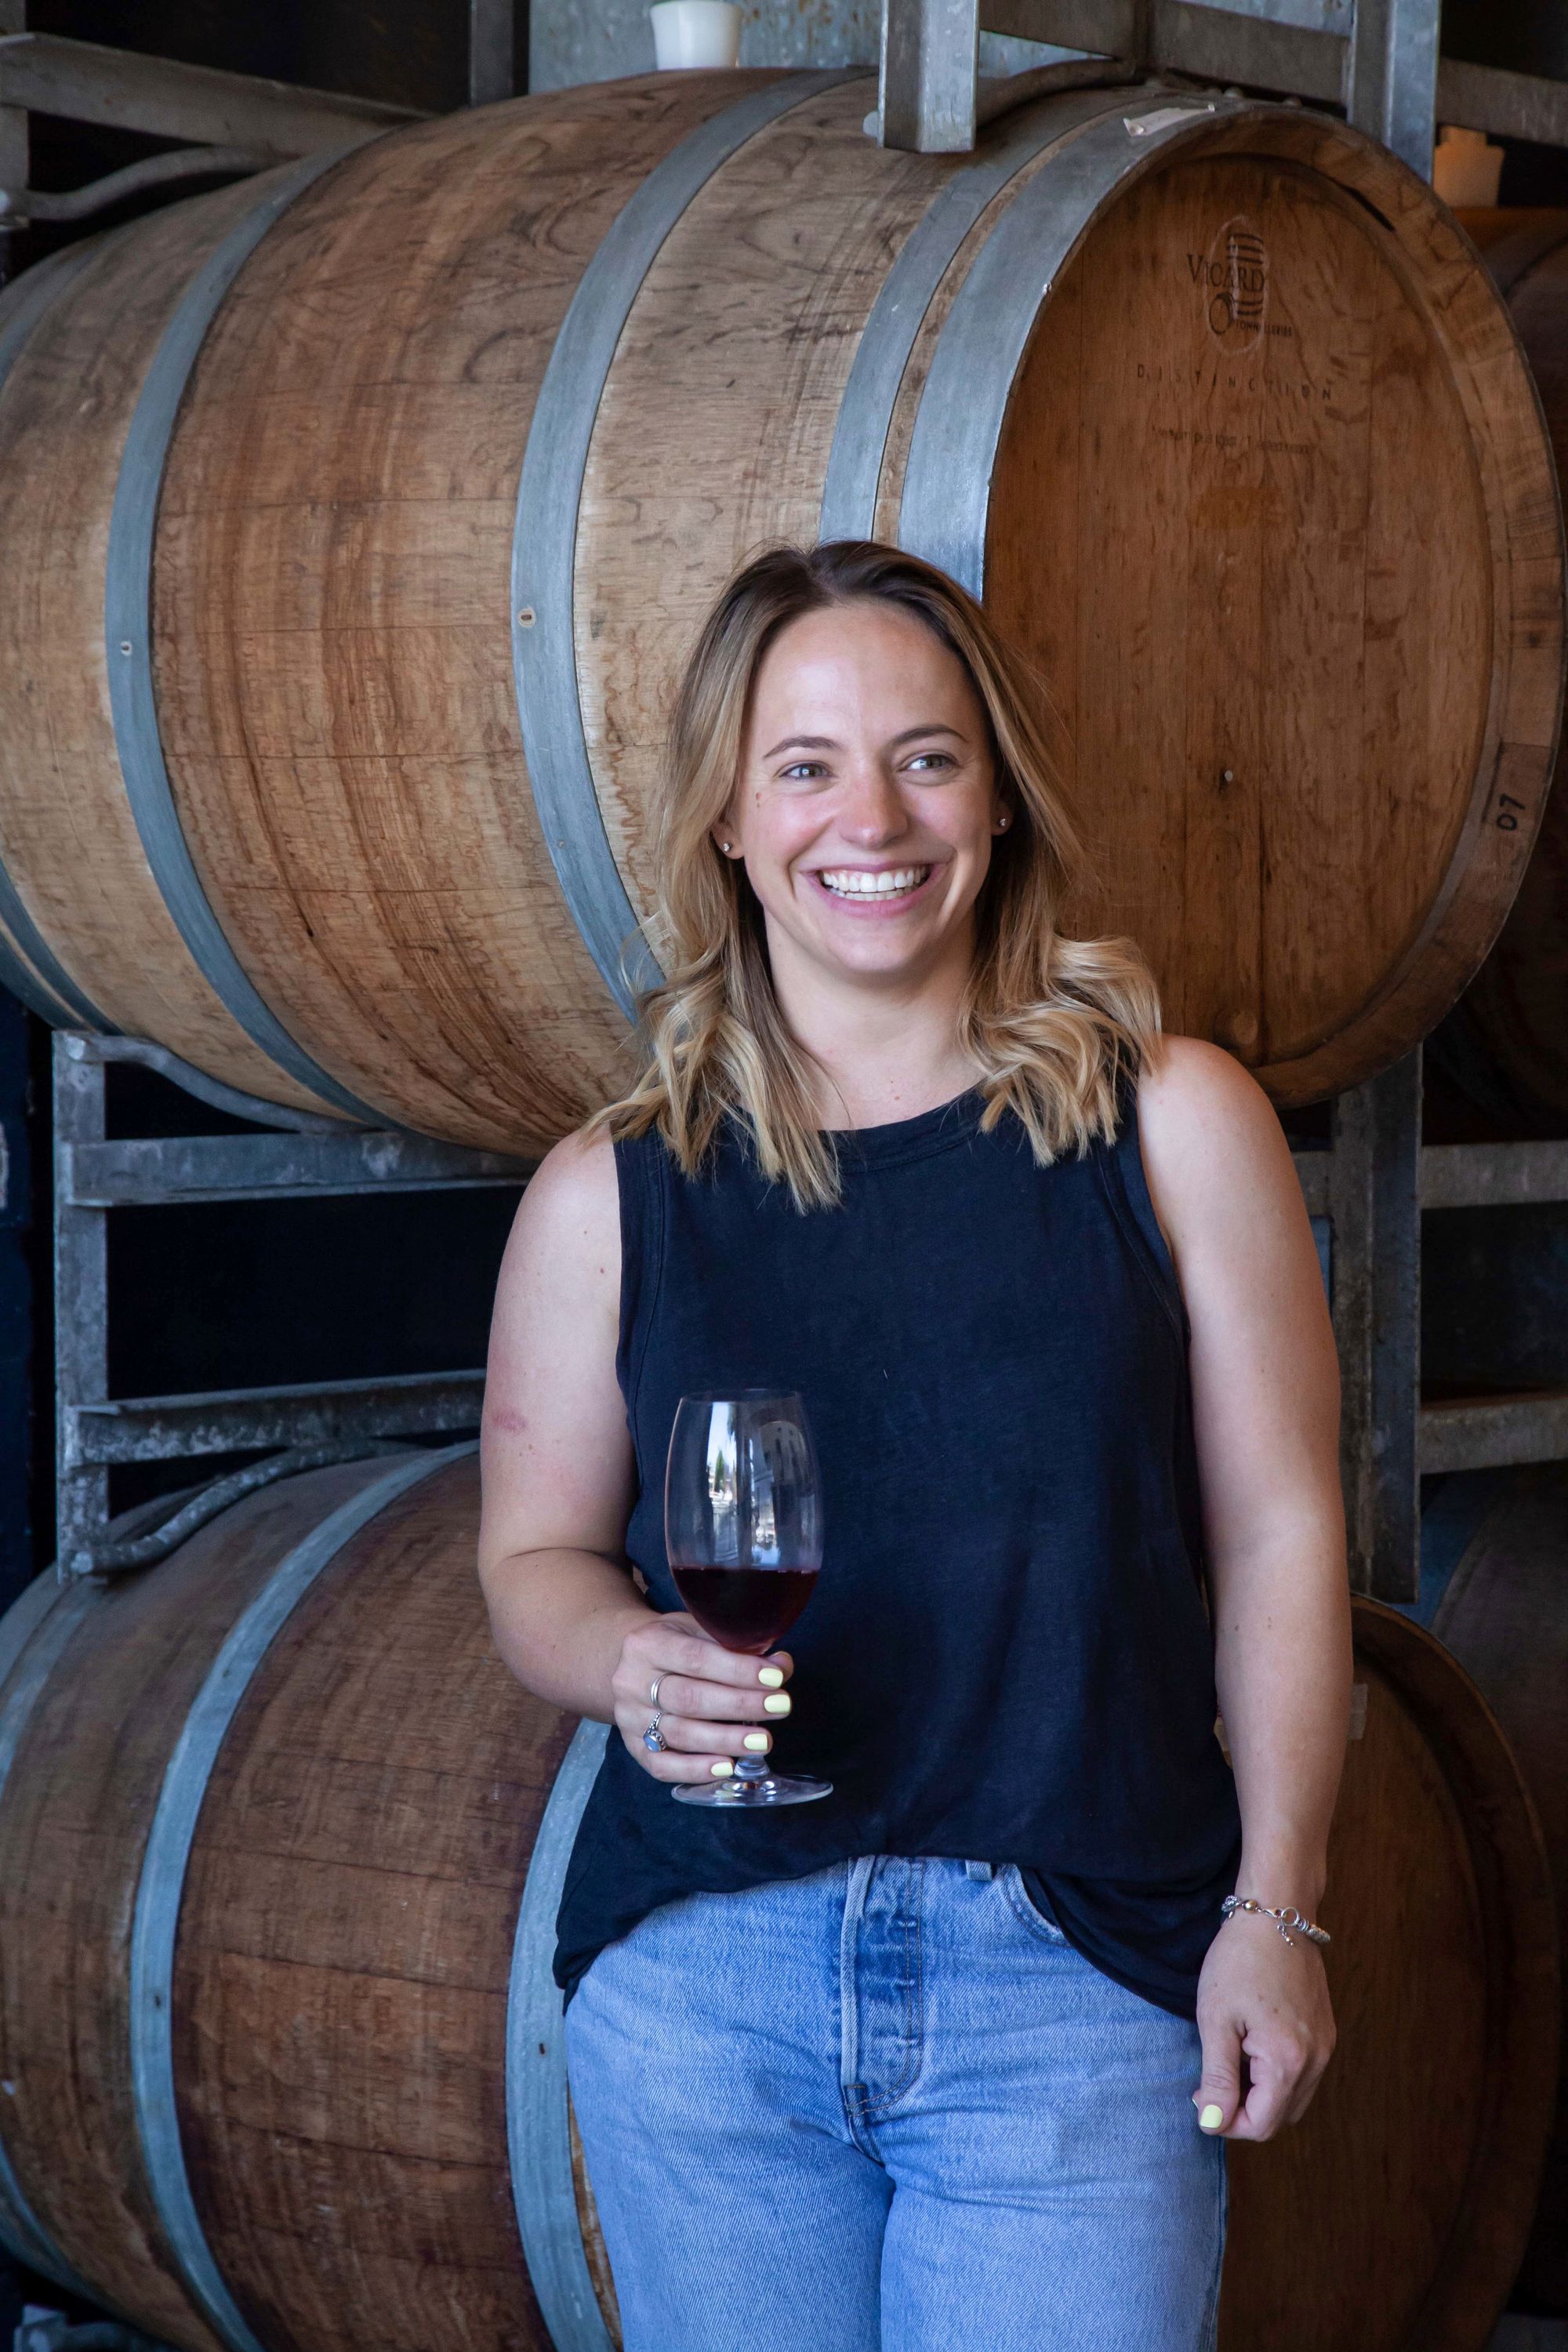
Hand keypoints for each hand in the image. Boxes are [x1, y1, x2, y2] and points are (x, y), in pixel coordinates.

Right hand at [612, 1613, 793, 1784]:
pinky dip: (695, 1769)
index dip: (738, 1670)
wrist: (631, 1665)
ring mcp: (629, 1718)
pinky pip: (662, 1765)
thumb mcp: (700, 1631)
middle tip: (779, 1707)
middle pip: (689, 1698)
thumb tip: (782, 1665)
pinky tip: (727, 1767)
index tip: (775, 1678)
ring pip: (679, 1733)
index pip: (696, 1658)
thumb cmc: (677, 1645)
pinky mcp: (632, 1747)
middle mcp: (631, 1682)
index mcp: (647, 1644)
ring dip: (725, 1740)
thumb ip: (738, 1646)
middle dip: (739, 1705)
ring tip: (763, 1741)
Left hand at [1192, 1908, 1335, 2140]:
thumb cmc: (1239, 1961)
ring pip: (1293, 2099)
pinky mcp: (1326, 2033)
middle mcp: (1317, 2061)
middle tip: (1212, 2075)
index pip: (1261, 2125)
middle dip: (1243, 2109)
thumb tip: (1212, 2125)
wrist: (1275, 1913)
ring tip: (1232, 2055)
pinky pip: (1303, 2075)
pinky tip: (1253, 2043)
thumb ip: (1218, 2078)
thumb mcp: (1216, 2020)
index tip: (1200, 2095)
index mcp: (1289, 2062)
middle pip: (1279, 2117)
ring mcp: (1326, 2047)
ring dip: (1260, 2093)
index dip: (1226, 2121)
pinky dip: (1276, 2074)